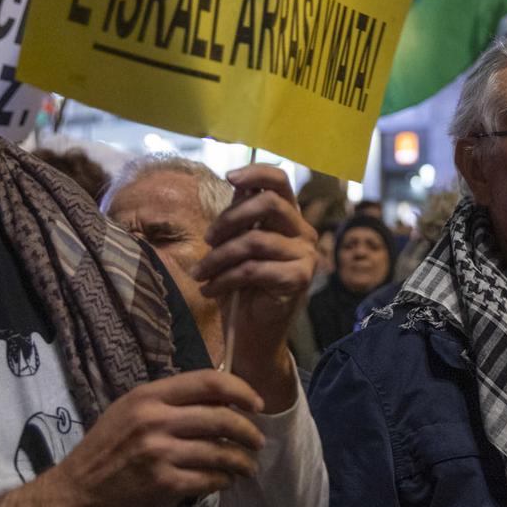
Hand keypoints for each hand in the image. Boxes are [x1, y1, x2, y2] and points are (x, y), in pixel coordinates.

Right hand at [0, 371, 266, 506]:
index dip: (241, 391)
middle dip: (249, 431)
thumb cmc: (104, 451)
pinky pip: (210, 479)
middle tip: (257, 441)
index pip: (208, 381)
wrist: (74, 494)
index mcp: (148, 396)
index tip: (256, 404)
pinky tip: (224, 482)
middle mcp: (155, 420)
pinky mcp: (164, 484)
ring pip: (221, 452)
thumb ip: (167, 403)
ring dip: (242, 461)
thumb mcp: (128, 412)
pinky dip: (224, 481)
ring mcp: (160, 453)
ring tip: (247, 467)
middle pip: (222, 418)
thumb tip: (218, 399)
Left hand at [195, 164, 316, 410]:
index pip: (281, 181)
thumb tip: (235, 182)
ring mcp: (306, 257)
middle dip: (230, 219)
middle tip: (208, 239)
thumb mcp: (238, 246)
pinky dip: (225, 279)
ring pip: (255, 241)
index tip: (229, 177)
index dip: (256, 172)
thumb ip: (241, 217)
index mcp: (290, 219)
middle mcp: (304, 234)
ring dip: (218, 257)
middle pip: (270, 203)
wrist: (253, 334)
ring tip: (200, 273)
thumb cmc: (243, 288)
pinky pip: (253, 269)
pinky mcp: (299, 280)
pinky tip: (210, 290)